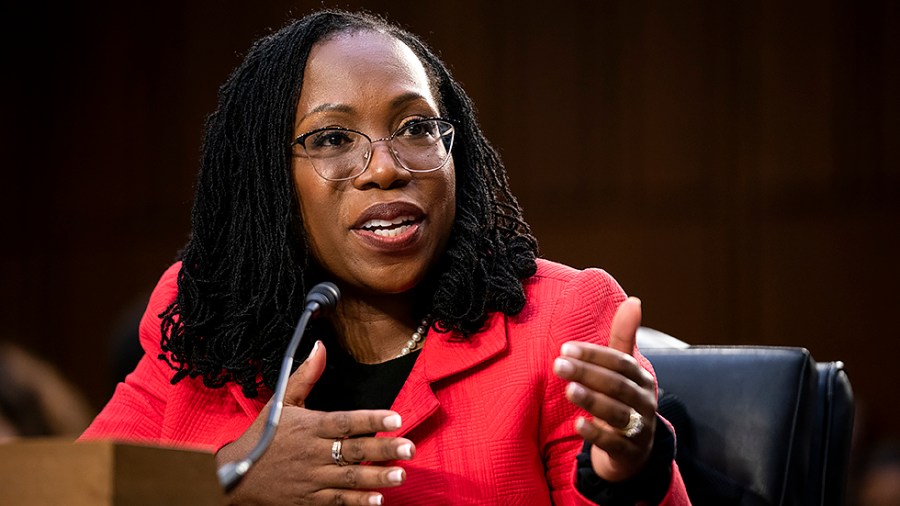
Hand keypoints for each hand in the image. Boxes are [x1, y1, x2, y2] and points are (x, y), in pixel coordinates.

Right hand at [216, 341, 414, 504]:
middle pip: (352, 450)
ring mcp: (311, 478)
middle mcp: (312, 452)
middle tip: (410, 448)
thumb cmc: (263, 436)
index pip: (344, 422)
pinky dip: (357, 502)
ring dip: (376, 476)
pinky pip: (336, 501)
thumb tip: (320, 346)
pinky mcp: (308, 499)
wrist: (235, 475)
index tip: (395, 418)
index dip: (371, 419)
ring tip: (401, 474)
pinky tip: (378, 499)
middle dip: (383, 449)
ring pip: (349, 478)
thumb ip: (305, 376)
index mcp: (309, 426)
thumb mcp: (281, 402)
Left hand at [552, 297, 657, 481]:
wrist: (634, 451)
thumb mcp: (624, 371)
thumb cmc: (624, 401)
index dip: (594, 355)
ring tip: (569, 390)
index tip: (566, 348)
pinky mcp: (629, 452)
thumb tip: (634, 300)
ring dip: (592, 400)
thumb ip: (624, 338)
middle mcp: (644, 402)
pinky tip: (578, 424)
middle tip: (558, 365)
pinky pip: (614, 443)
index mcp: (642, 379)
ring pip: (617, 413)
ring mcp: (639, 428)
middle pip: (617, 385)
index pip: (620, 362)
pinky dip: (596, 435)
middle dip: (588, 373)